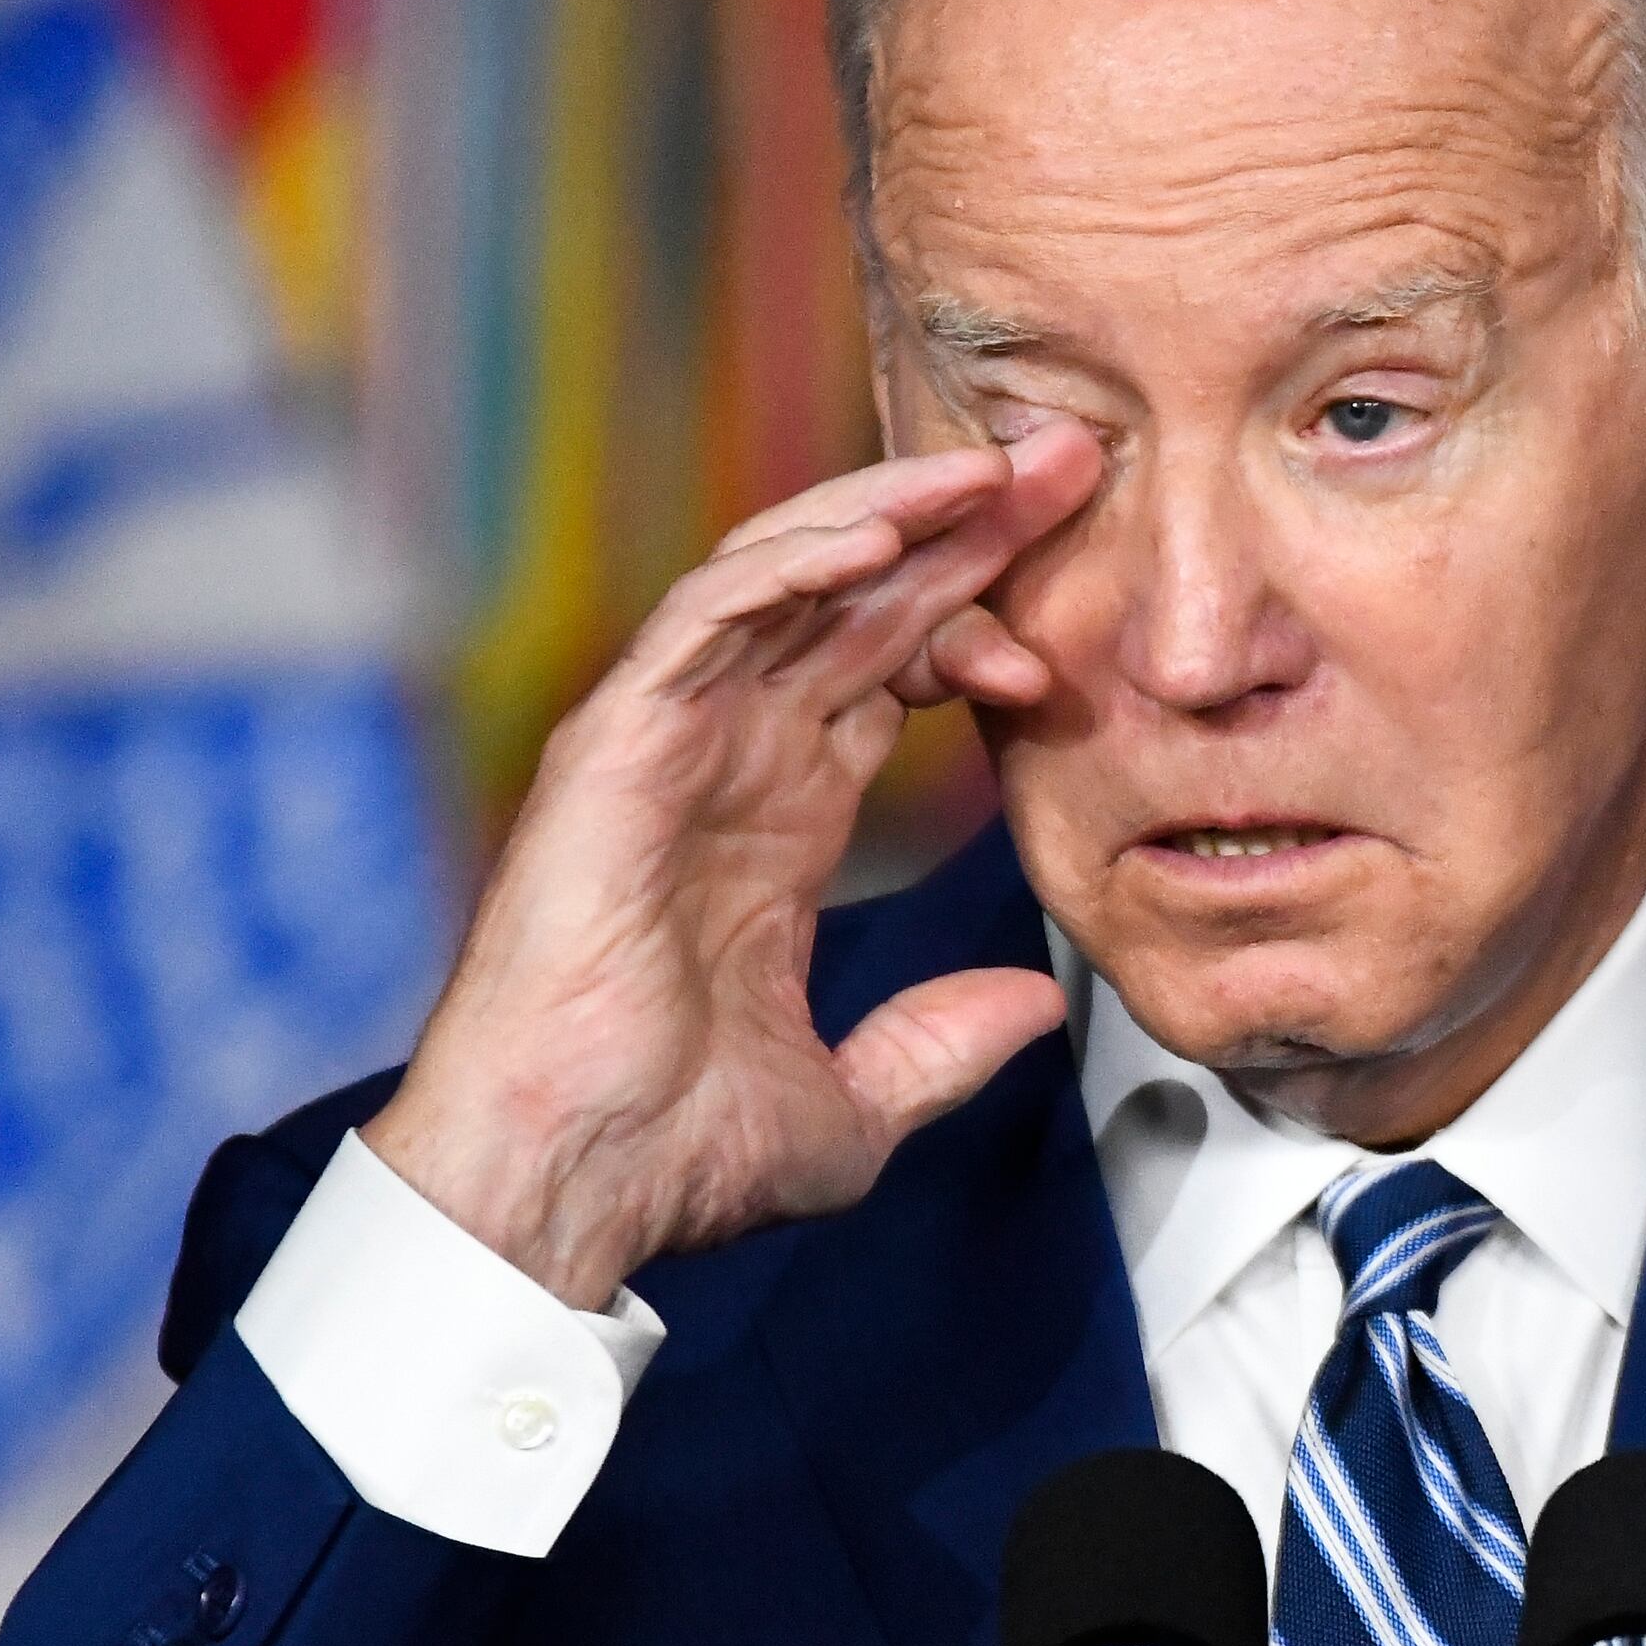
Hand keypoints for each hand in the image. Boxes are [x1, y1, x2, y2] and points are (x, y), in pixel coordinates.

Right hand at [365, 427, 1100, 1303]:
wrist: (570, 1183)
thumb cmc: (670, 1154)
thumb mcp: (856, 1105)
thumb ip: (941, 1045)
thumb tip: (1038, 1005)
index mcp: (773, 824)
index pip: (886, 675)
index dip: (976, 624)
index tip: (1074, 622)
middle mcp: (721, 764)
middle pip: (852, 605)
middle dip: (958, 528)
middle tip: (1063, 462)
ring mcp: (665, 745)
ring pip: (784, 582)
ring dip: (888, 515)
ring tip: (988, 471)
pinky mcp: (617, 747)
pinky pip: (706, 619)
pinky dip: (788, 565)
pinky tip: (877, 534)